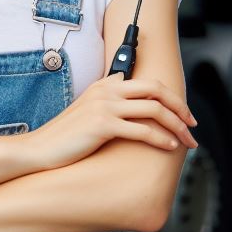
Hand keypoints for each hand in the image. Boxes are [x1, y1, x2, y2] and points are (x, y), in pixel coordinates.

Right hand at [25, 73, 196, 170]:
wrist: (38, 149)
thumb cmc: (64, 137)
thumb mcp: (87, 112)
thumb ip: (109, 104)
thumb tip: (137, 111)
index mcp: (103, 85)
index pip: (147, 83)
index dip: (170, 98)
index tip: (181, 113)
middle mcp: (105, 91)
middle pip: (156, 90)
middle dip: (181, 107)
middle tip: (192, 124)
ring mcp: (104, 106)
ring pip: (155, 110)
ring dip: (177, 126)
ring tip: (187, 141)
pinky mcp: (102, 125)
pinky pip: (143, 130)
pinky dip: (161, 139)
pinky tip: (169, 147)